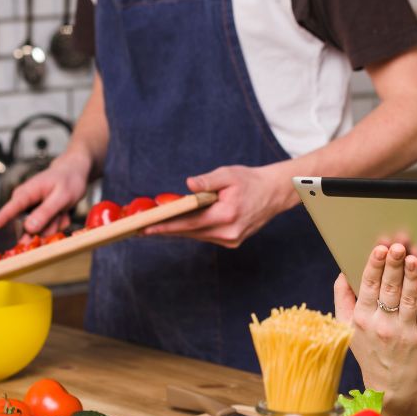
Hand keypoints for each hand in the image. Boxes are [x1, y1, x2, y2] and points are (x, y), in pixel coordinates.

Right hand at [0, 153, 89, 236]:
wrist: (74, 173)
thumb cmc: (68, 180)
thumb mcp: (61, 196)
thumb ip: (45, 212)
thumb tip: (29, 228)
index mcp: (26, 193)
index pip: (11, 207)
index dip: (1, 218)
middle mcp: (24, 204)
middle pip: (28, 228)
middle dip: (46, 227)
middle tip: (59, 214)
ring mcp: (31, 212)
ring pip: (41, 231)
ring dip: (55, 224)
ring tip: (62, 210)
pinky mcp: (38, 218)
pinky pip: (47, 230)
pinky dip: (58, 223)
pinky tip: (62, 212)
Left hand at [143, 164, 293, 246]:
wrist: (274, 193)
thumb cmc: (250, 180)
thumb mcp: (228, 174)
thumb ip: (207, 181)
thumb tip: (188, 184)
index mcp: (227, 215)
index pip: (190, 223)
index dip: (166, 226)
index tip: (147, 228)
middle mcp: (229, 232)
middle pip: (190, 232)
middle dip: (166, 229)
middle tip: (142, 227)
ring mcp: (231, 240)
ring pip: (197, 235)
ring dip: (178, 230)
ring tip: (155, 225)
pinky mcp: (232, 241)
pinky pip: (206, 236)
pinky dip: (192, 230)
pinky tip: (178, 224)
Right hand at [334, 243, 416, 415]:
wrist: (391, 384)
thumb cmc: (368, 349)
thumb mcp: (347, 326)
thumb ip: (343, 298)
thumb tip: (342, 271)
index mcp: (363, 318)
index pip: (368, 286)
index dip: (374, 266)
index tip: (380, 249)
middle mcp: (382, 325)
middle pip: (389, 290)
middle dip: (394, 266)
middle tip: (398, 247)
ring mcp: (404, 333)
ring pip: (409, 300)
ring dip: (411, 278)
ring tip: (413, 259)